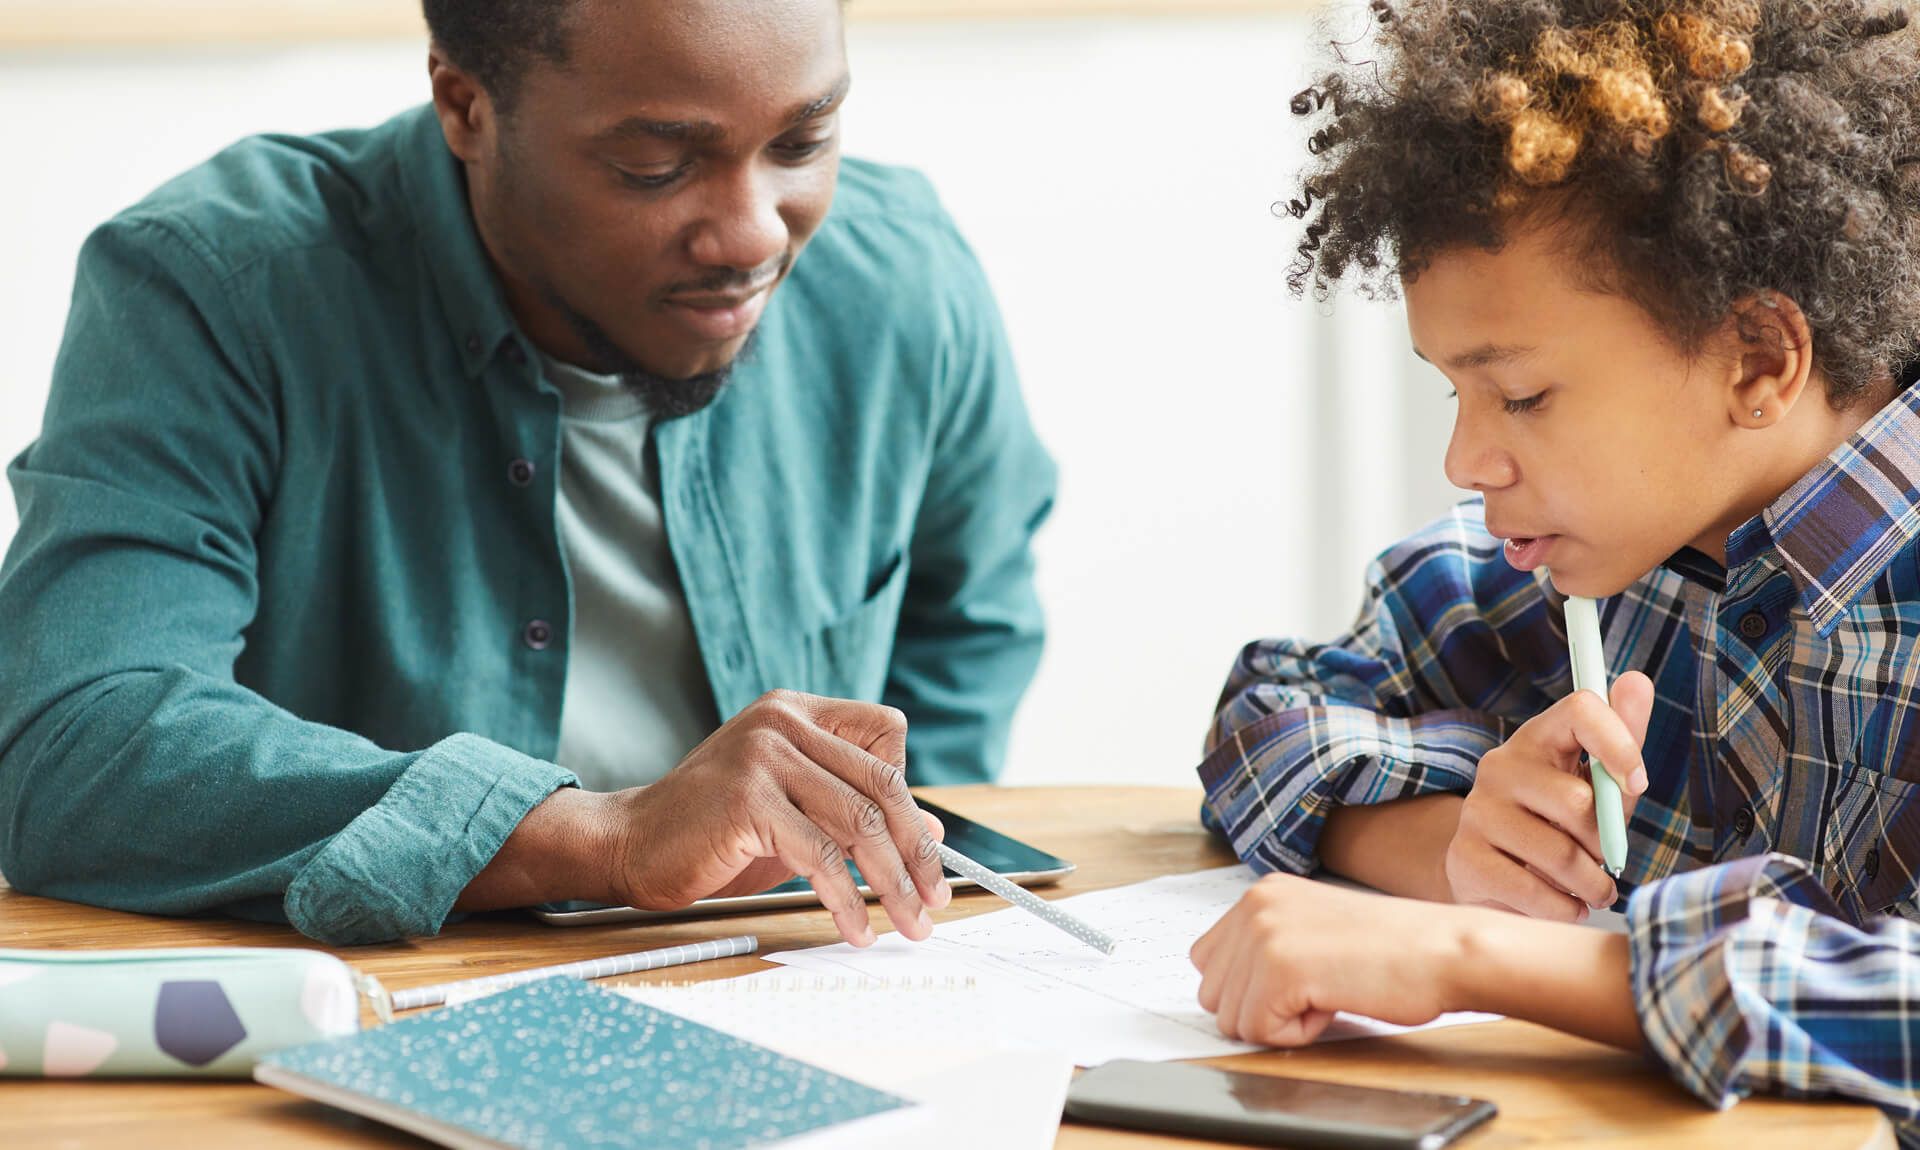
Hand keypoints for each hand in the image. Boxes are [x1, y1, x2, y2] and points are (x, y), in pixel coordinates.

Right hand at [606, 690, 951, 945]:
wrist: (631, 845)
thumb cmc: (713, 832)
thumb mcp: (795, 814)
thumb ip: (853, 813)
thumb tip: (933, 834)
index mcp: (797, 712)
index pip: (885, 737)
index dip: (910, 797)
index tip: (927, 854)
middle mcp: (783, 721)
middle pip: (879, 784)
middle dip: (917, 851)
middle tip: (935, 900)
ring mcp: (763, 754)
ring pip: (857, 821)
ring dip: (892, 883)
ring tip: (909, 923)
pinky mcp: (747, 797)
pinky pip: (818, 853)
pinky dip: (845, 898)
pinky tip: (855, 927)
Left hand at [1192, 874, 1465, 1044]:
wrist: (1445, 951)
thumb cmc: (1393, 951)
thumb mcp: (1312, 929)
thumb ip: (1266, 946)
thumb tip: (1224, 990)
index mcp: (1260, 893)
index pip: (1207, 961)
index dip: (1252, 989)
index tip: (1303, 978)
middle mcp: (1254, 905)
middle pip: (1213, 995)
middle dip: (1262, 1008)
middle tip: (1320, 986)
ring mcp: (1263, 934)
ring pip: (1231, 1018)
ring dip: (1281, 1021)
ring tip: (1329, 990)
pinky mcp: (1280, 970)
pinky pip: (1259, 1032)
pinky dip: (1297, 1034)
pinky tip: (1334, 1001)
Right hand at [1444, 672, 1653, 920]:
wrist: (1490, 874)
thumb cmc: (1557, 825)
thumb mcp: (1596, 786)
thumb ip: (1621, 739)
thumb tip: (1638, 680)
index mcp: (1536, 739)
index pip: (1580, 710)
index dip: (1618, 743)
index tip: (1638, 783)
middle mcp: (1499, 767)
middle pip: (1578, 802)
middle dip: (1606, 845)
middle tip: (1606, 861)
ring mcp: (1476, 812)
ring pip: (1560, 855)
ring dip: (1592, 885)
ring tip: (1593, 890)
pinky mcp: (1464, 858)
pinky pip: (1534, 891)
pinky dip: (1564, 908)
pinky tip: (1565, 904)